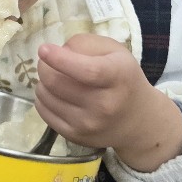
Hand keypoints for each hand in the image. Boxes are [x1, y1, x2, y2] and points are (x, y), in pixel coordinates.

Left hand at [35, 33, 181, 170]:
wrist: (138, 121)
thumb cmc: (123, 78)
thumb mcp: (114, 51)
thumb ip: (85, 44)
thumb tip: (56, 52)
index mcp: (118, 76)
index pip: (87, 70)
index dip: (60, 59)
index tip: (43, 49)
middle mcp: (105, 104)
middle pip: (56, 82)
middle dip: (44, 66)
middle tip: (48, 62)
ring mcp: (89, 124)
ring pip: (45, 96)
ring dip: (42, 82)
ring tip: (55, 78)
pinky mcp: (75, 136)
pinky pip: (44, 112)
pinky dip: (43, 99)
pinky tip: (55, 94)